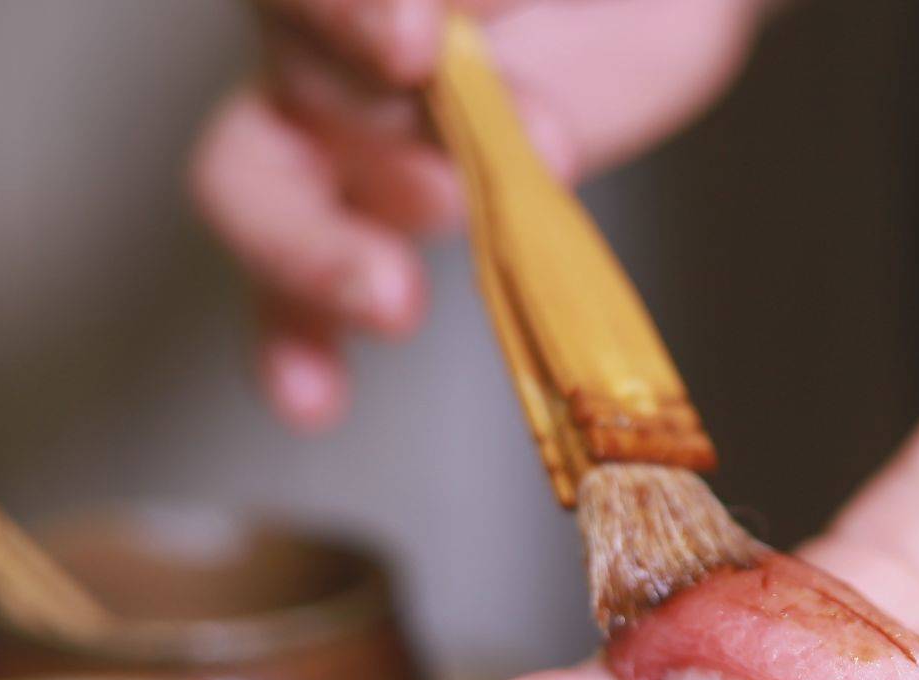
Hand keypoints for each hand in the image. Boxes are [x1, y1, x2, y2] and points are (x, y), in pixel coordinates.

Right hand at [190, 0, 764, 430]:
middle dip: (358, 134)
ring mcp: (342, 130)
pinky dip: (297, 345)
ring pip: (268, 186)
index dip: (354, 8)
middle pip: (293, 73)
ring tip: (394, 303)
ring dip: (319, 255)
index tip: (416, 45)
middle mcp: (334, 24)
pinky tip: (311, 400)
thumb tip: (476, 21)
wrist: (650, 12)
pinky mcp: (374, 221)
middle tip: (439, 188)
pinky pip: (303, 288)